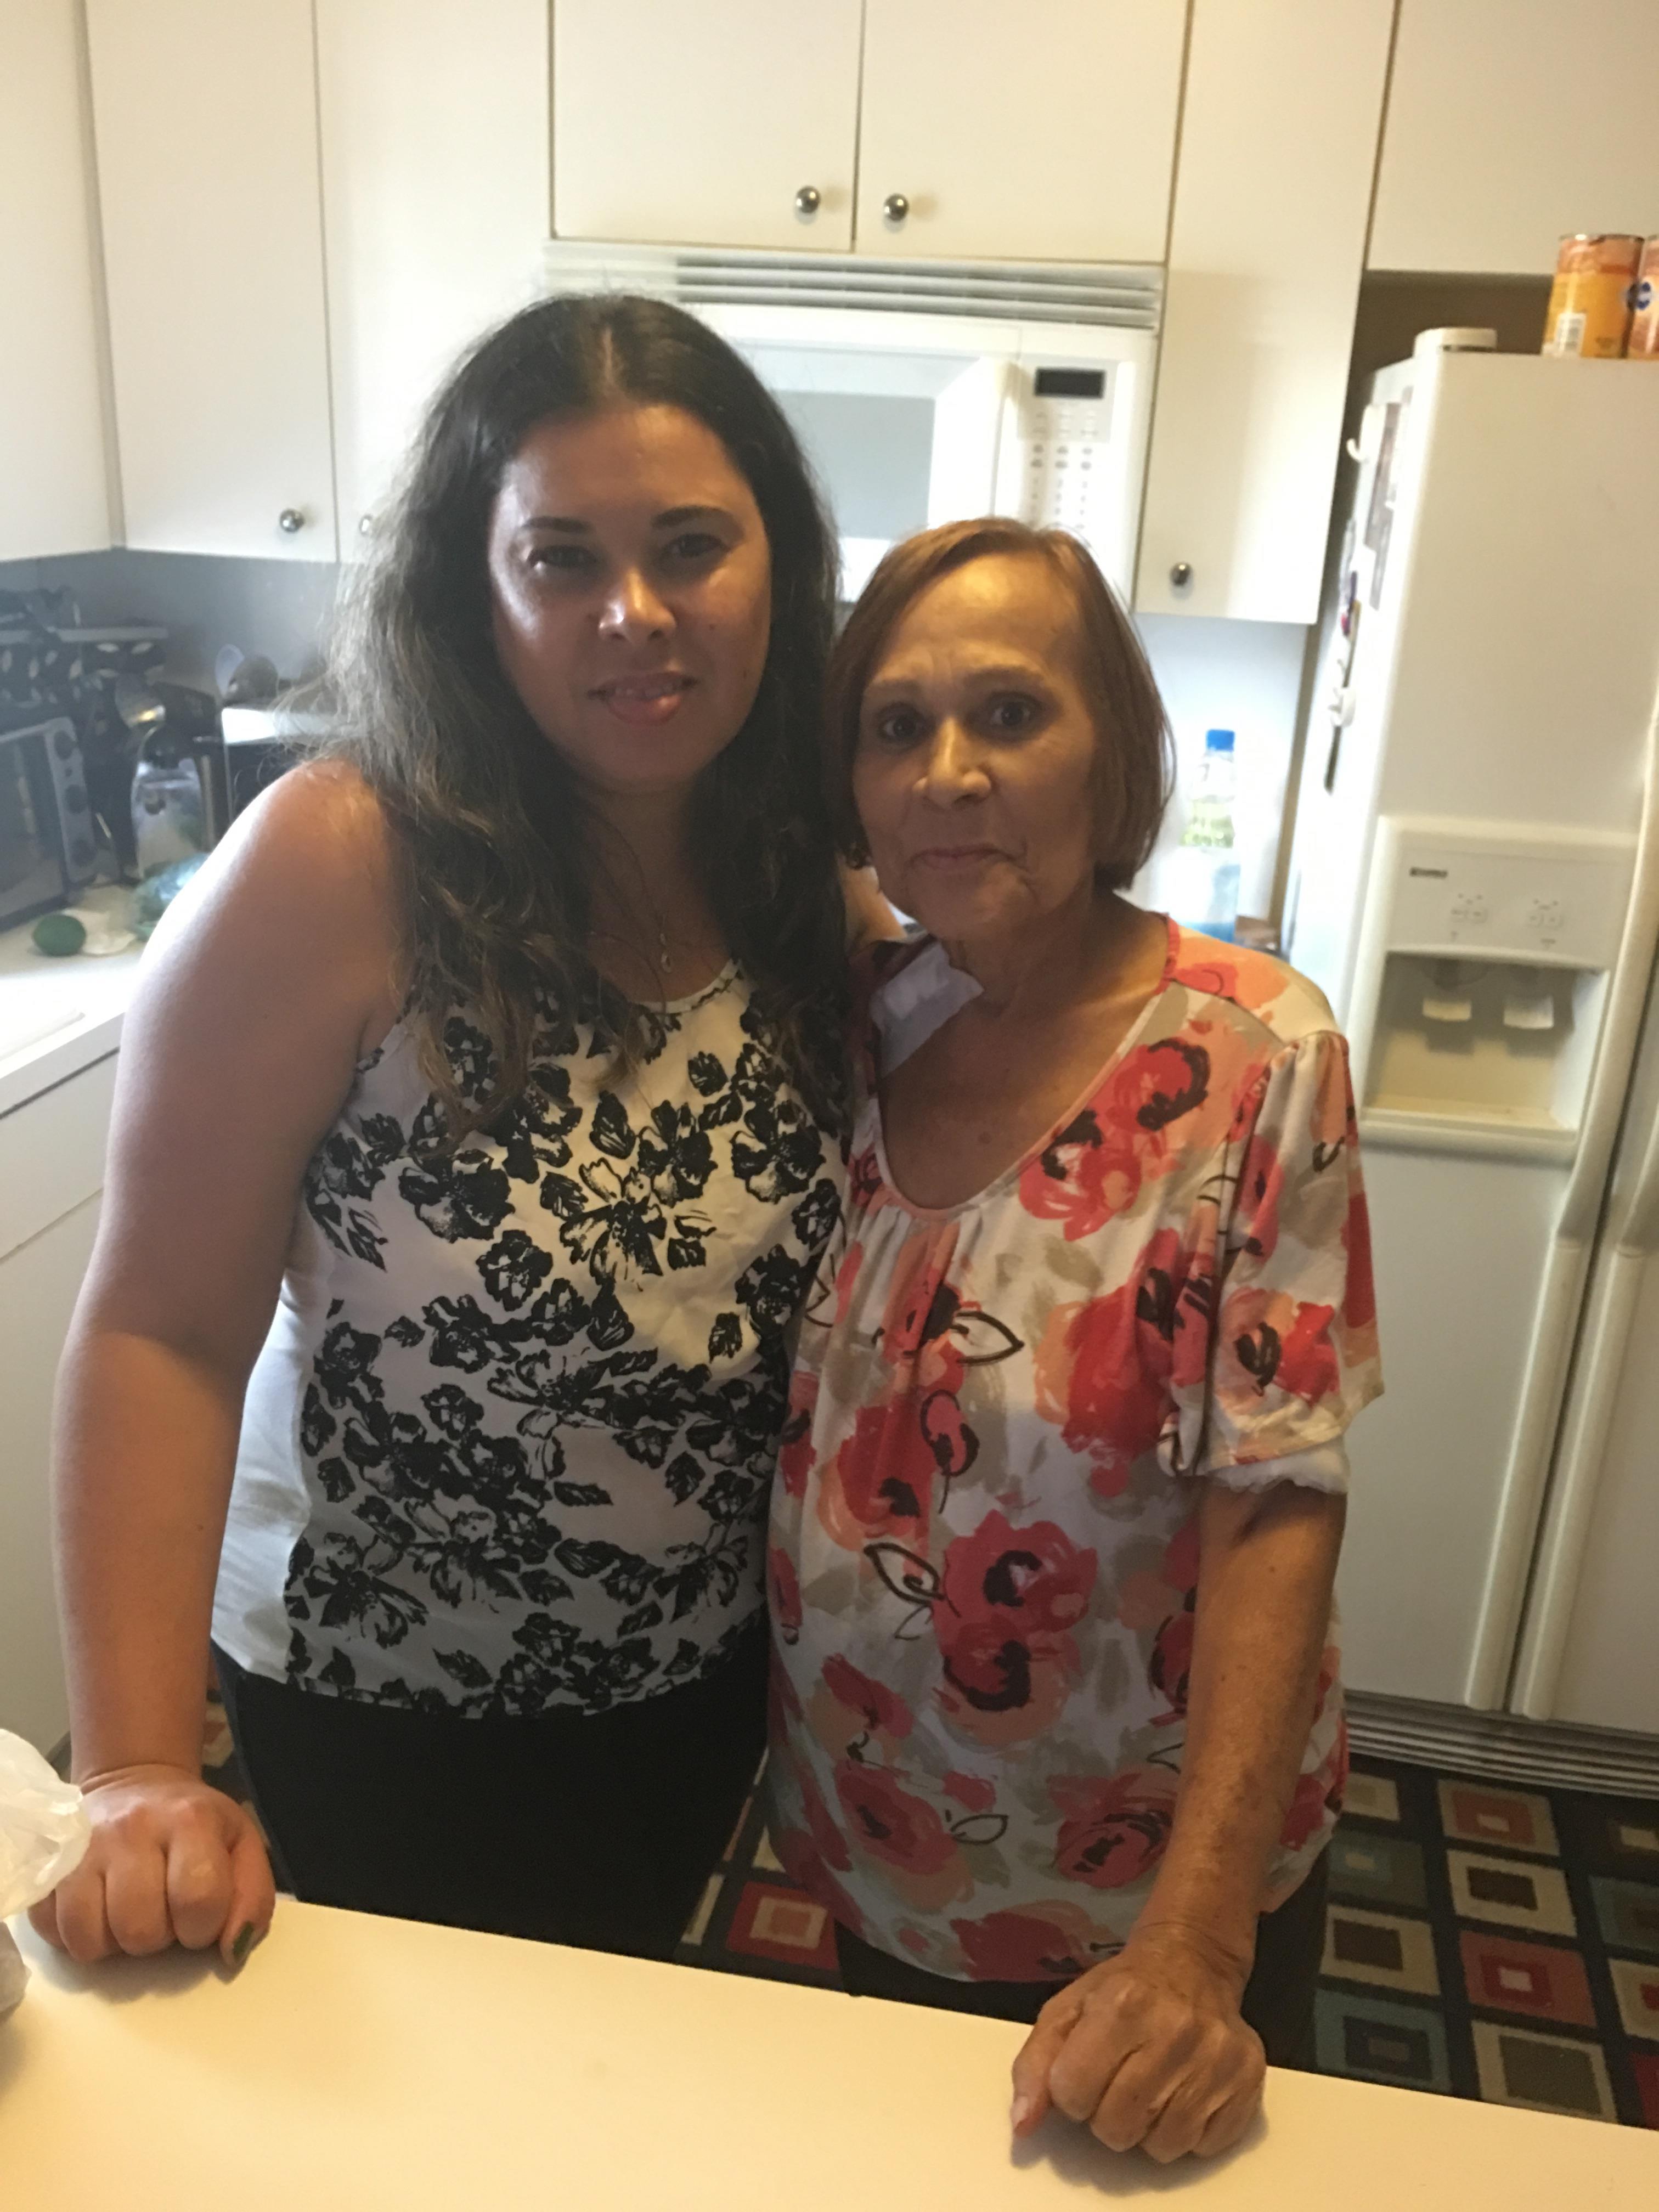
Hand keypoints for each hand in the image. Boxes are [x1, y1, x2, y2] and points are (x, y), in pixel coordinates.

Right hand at [26, 1764, 275, 1969]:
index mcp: (191, 1820)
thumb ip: (252, 1899)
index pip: (198, 1901)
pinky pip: (53, 1931)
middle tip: (163, 1914)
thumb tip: (232, 1954)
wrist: (136, 1785)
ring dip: (115, 1942)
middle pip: (140, 1928)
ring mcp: (83, 1847)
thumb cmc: (196, 1826)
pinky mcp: (47, 1866)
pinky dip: (77, 1936)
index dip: (203, 1927)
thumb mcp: (241, 1845)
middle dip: (158, 1937)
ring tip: (130, 1914)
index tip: (200, 1919)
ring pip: (91, 1937)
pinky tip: (99, 1913)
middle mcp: (132, 1829)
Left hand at [1009, 1922, 1264, 2162]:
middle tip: (1118, 2081)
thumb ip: (1036, 2065)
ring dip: (1148, 2128)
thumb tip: (1023, 2124)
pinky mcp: (1249, 2081)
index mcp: (1122, 2006)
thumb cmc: (1124, 1990)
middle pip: (1117, 2128)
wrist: (1193, 1961)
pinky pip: (1205, 2146)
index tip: (1083, 2072)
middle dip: (1107, 2114)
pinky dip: (1188, 2132)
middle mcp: (1175, 2031)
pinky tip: (1183, 2092)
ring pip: (1163, 2146)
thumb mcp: (1068, 2009)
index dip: (1071, 2092)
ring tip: (1151, 2088)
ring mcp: (1217, 2058)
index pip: (1073, 2095)